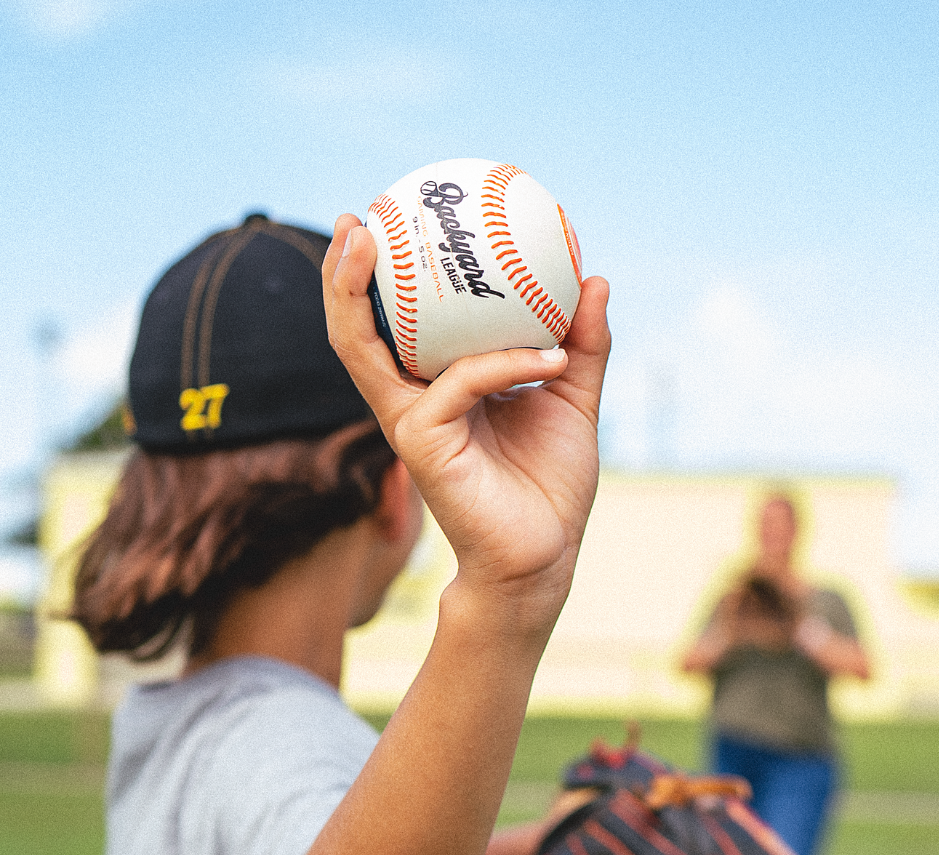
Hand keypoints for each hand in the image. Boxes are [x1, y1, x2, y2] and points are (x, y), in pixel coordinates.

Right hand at [323, 214, 610, 635]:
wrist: (545, 553)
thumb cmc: (549, 482)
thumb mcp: (569, 399)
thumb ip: (580, 344)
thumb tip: (595, 279)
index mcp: (440, 389)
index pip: (399, 326)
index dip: (385, 278)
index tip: (396, 220)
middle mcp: (414, 401)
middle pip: (356, 332)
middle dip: (343, 275)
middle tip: (357, 218)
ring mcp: (412, 423)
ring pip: (362, 351)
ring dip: (354, 294)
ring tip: (364, 241)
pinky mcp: (423, 446)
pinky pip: (461, 382)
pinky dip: (508, 362)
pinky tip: (552, 359)